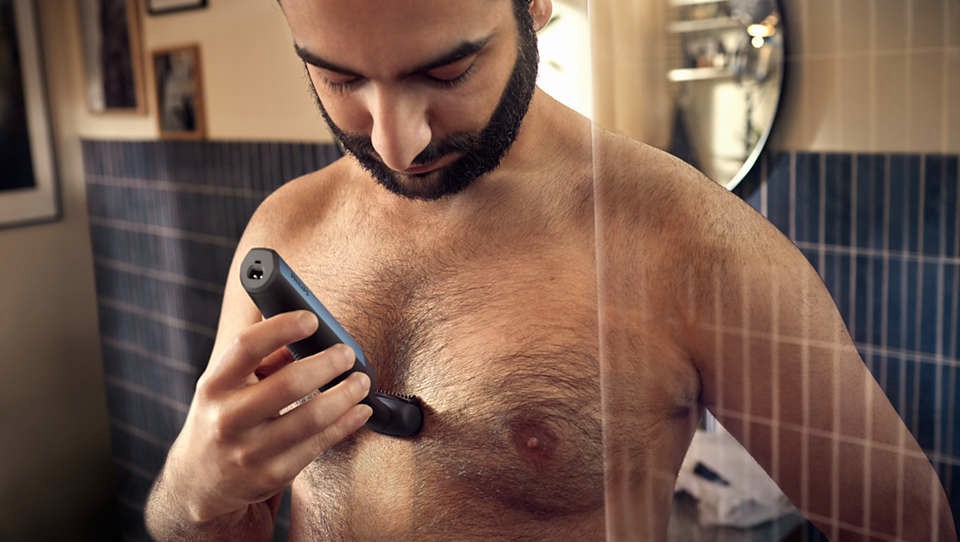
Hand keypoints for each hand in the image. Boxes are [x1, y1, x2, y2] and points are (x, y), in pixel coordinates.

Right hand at [161, 310, 371, 525]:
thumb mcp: (229, 385)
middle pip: (288, 384)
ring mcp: (249, 452)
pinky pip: (319, 445)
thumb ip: (265, 359)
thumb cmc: (226, 416)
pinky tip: (360, 410)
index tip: (312, 319)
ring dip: (345, 395)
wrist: (201, 481)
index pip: (246, 347)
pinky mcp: (272, 475)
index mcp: (214, 385)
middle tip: (347, 353)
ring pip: (311, 419)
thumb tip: (309, 334)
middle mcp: (227, 419)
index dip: (281, 328)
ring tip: (361, 381)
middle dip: (327, 364)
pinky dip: (346, 424)